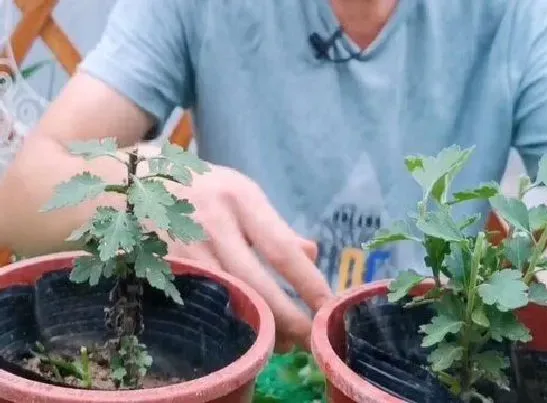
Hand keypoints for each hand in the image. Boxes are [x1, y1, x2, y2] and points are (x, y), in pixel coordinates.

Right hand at [164, 160, 332, 352]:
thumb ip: (275, 226)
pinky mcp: (161, 270)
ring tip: (282, 342)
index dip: (309, 283)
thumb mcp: (242, 192)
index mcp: (239, 199)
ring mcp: (183, 250)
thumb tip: (311, 255)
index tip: (329, 308)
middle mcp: (211, 224)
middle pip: (255, 285)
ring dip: (258, 328)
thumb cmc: (201, 188)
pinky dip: (225, 324)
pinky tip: (242, 335)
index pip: (281, 248)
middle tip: (310, 340)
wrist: (135, 181)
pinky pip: (200, 306)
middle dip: (287, 319)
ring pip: (226, 302)